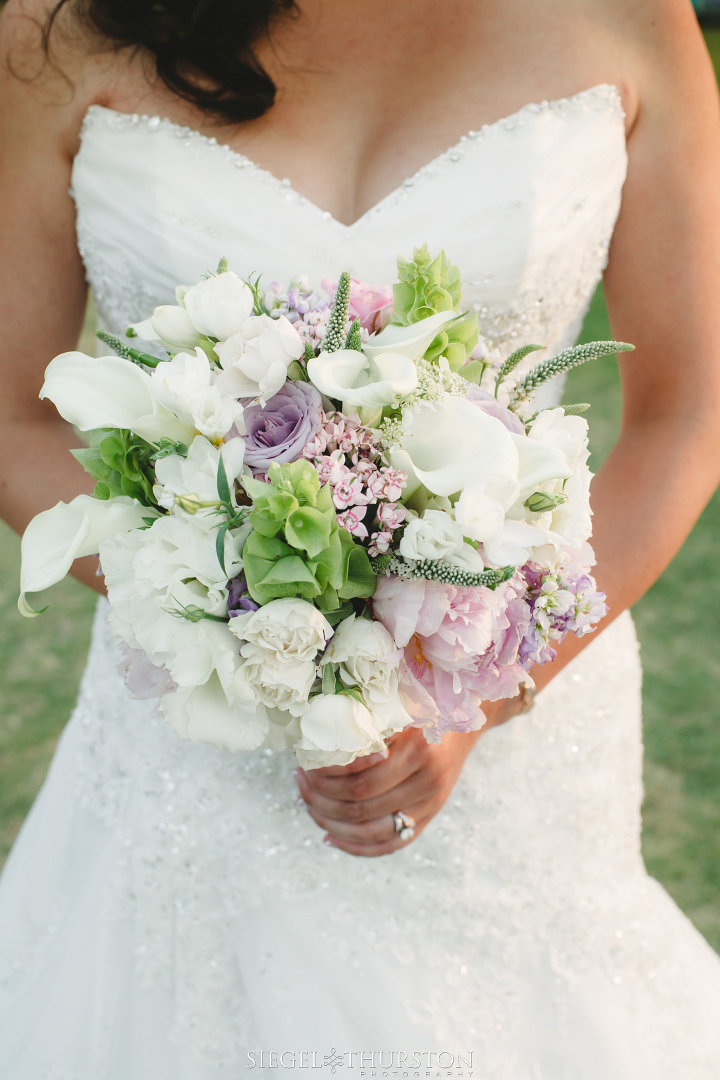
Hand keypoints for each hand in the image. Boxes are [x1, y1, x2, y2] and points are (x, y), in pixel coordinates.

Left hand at [294, 696, 520, 856]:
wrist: (466, 723)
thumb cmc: (422, 709)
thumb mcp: (398, 707)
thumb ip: (368, 723)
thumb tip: (319, 741)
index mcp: (414, 746)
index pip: (357, 775)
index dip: (324, 775)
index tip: (304, 763)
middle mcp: (425, 778)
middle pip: (359, 803)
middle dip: (321, 796)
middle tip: (300, 780)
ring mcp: (429, 803)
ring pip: (370, 829)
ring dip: (331, 821)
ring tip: (307, 805)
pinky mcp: (429, 817)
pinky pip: (390, 844)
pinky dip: (356, 847)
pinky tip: (330, 837)